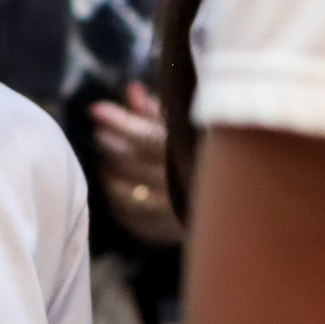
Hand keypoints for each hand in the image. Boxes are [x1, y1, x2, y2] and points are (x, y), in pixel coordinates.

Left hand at [93, 82, 182, 243]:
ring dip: (107, 173)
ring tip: (105, 159)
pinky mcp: (160, 231)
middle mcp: (180, 185)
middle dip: (109, 146)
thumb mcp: (182, 127)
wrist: (228, 203)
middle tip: (100, 133)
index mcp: (189, 155)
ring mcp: (169, 212)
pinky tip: (115, 183)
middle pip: (130, 165)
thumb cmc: (196, 153)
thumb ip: (157, 111)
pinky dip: (114, 198)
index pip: (147, 138)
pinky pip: (125, 215)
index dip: (119, 122)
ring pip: (122, 192)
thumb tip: (131, 92)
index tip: (96, 110)